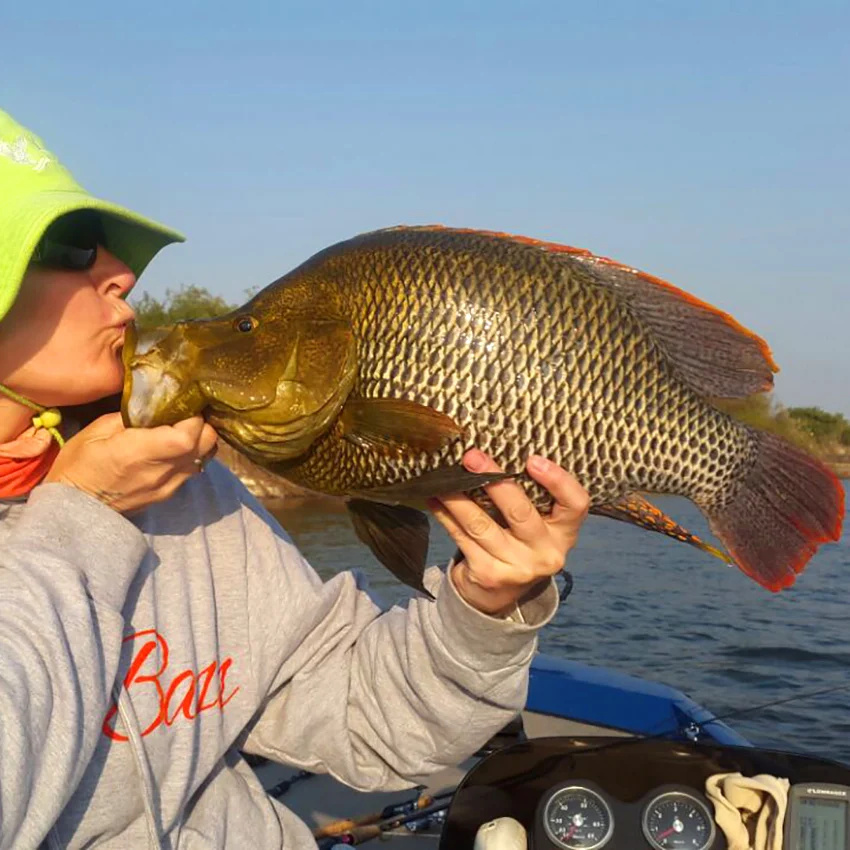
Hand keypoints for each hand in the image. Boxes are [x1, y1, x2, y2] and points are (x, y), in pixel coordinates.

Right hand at [44, 413, 217, 513]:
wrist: (73, 510)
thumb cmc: (78, 466)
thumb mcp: (96, 430)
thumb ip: (132, 415)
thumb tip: (155, 404)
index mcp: (143, 452)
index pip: (189, 433)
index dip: (191, 415)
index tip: (180, 404)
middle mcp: (163, 471)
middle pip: (206, 443)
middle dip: (201, 424)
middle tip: (184, 414)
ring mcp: (169, 486)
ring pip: (203, 457)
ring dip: (198, 440)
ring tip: (180, 429)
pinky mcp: (168, 495)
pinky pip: (191, 469)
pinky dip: (190, 455)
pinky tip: (173, 448)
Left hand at [428, 449, 589, 615]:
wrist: (500, 595)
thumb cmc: (520, 543)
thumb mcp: (537, 525)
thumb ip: (529, 497)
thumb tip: (494, 454)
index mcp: (564, 533)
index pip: (575, 504)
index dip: (558, 481)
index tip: (533, 459)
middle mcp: (546, 553)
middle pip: (521, 513)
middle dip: (494, 481)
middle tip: (472, 457)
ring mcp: (517, 568)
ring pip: (481, 526)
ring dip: (458, 498)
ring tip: (444, 477)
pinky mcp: (488, 575)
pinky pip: (462, 538)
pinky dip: (446, 516)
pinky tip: (435, 499)